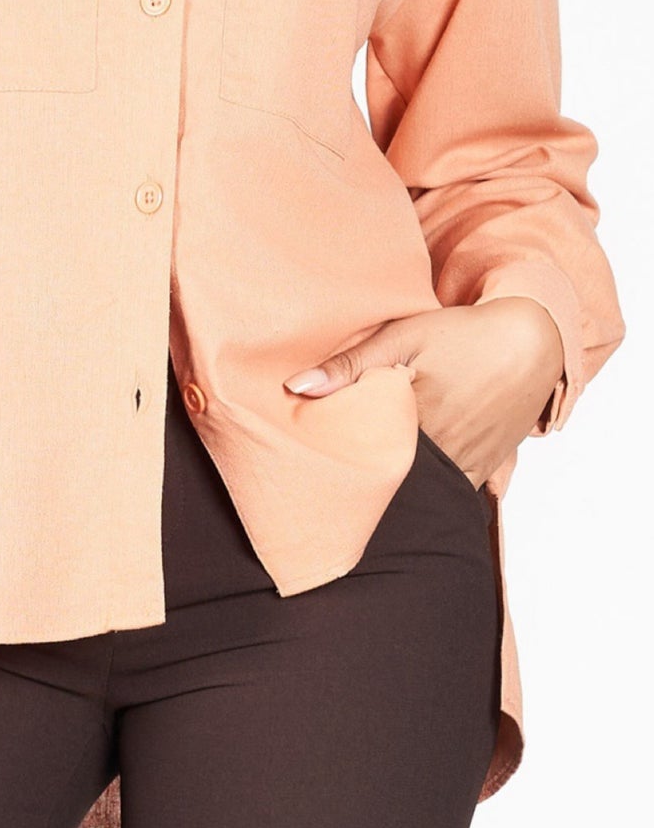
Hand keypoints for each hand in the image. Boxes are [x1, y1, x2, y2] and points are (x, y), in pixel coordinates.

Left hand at [282, 298, 566, 487]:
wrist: (533, 341)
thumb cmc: (463, 334)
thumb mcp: (402, 338)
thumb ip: (349, 365)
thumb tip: (296, 388)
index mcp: (415, 424)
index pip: (364, 463)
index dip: (339, 468)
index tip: (314, 471)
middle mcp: (444, 454)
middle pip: (394, 483)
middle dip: (366, 487)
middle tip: (337, 486)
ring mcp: (469, 465)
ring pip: (426, 492)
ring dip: (402, 490)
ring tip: (369, 491)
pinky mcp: (487, 467)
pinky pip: (456, 491)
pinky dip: (435, 490)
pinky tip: (415, 489)